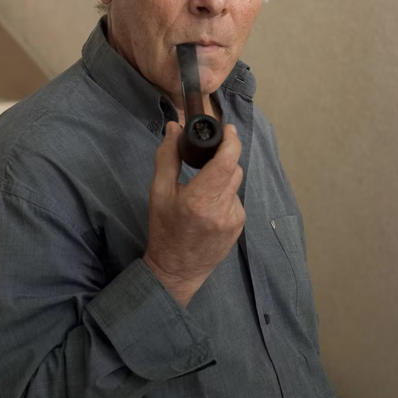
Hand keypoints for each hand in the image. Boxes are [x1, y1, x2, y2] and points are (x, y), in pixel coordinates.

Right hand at [142, 122, 244, 305]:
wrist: (176, 270)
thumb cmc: (164, 229)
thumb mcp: (158, 192)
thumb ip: (167, 156)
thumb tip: (174, 127)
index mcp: (200, 199)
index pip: (226, 162)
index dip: (231, 141)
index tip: (227, 129)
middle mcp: (221, 208)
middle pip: (233, 168)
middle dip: (222, 159)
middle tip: (205, 160)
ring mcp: (234, 219)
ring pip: (235, 183)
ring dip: (222, 178)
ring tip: (203, 189)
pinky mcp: (239, 225)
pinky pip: (235, 198)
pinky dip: (224, 194)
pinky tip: (209, 205)